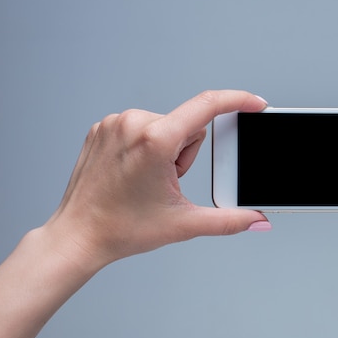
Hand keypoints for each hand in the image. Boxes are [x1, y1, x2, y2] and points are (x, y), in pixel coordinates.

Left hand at [44, 90, 270, 268]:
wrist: (78, 236)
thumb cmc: (121, 229)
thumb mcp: (184, 224)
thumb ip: (230, 221)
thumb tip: (258, 220)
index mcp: (155, 140)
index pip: (207, 106)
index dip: (238, 101)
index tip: (255, 104)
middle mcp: (133, 122)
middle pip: (188, 126)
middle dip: (186, 155)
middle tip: (165, 183)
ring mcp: (114, 123)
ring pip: (166, 126)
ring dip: (167, 151)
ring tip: (146, 179)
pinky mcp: (103, 127)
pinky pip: (143, 127)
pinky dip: (147, 147)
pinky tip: (134, 171)